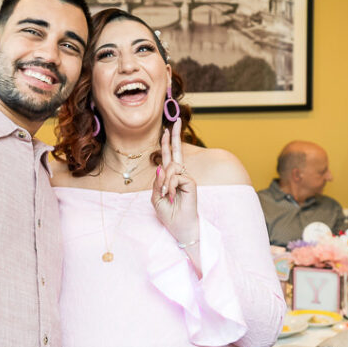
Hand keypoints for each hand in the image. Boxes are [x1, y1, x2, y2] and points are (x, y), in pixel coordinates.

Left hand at [152, 120, 197, 249]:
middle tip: (176, 119)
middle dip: (175, 135)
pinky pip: (176, 176)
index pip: (169, 156)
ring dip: (164, 182)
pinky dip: (170, 186)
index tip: (166, 129)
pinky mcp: (191, 182)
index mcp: (170, 176)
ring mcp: (186, 177)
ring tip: (166, 195)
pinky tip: (171, 196)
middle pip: (177, 151)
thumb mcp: (156, 198)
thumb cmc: (169, 214)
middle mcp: (179, 174)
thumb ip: (157, 182)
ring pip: (171, 167)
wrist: (180, 227)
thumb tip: (160, 166)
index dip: (168, 142)